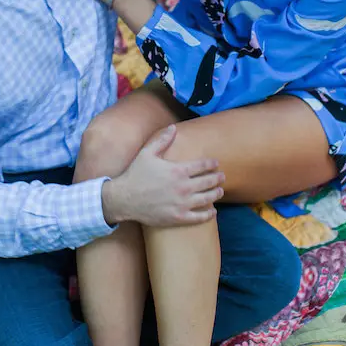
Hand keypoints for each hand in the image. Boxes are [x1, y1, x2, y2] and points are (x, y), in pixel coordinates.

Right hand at [102, 125, 223, 227]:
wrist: (124, 199)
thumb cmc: (135, 175)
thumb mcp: (147, 153)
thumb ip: (162, 140)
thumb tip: (173, 127)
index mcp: (178, 170)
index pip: (203, 165)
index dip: (212, 164)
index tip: (216, 164)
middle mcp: (184, 187)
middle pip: (209, 182)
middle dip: (218, 178)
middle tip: (222, 177)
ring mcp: (182, 203)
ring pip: (208, 199)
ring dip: (216, 194)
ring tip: (220, 191)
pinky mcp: (178, 217)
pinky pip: (199, 217)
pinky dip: (208, 214)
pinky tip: (212, 212)